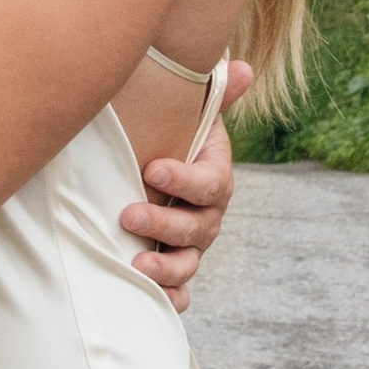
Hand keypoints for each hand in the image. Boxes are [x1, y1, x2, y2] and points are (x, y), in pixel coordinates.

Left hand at [121, 63, 250, 311]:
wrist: (160, 173)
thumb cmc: (174, 141)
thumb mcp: (192, 118)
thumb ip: (215, 96)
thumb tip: (241, 67)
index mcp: (214, 179)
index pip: (209, 185)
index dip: (184, 180)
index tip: (151, 168)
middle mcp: (208, 217)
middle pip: (196, 229)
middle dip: (163, 224)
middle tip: (127, 214)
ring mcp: (192, 246)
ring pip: (188, 264)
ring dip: (165, 269)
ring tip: (135, 265)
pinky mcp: (174, 268)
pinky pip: (180, 292)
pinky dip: (170, 299)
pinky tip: (156, 302)